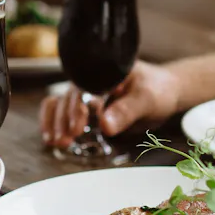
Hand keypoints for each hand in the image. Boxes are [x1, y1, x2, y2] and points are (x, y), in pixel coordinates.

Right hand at [40, 61, 182, 147]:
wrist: (164, 93)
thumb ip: (126, 110)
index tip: (76, 127)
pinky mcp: (85, 109)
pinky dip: (54, 123)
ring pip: (61, 104)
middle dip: (63, 119)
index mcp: (104, 72)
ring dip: (55, 122)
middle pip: (69, 97)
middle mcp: (91, 81)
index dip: (76, 107)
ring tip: (54, 141)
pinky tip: (50, 138)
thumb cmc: (157, 90)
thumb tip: (105, 125)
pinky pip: (63, 113)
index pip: (84, 88)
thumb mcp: (147, 99)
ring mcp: (86, 95)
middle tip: (64, 139)